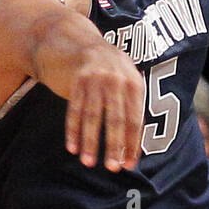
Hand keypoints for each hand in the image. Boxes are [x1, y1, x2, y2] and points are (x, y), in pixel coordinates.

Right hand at [66, 45, 144, 170]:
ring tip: (88, 163)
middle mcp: (117, 78)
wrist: (72, 40)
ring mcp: (96, 78)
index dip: (132, 144)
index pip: (135, 120)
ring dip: (90, 142)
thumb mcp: (121, 80)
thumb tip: (132, 147)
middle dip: (114, 146)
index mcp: (134, 82)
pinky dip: (73, 131)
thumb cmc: (102, 70)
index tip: (129, 165)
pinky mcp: (76, 78)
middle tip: (112, 168)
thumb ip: (128, 107)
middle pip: (116, 119)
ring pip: (93, 117)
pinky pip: (75, 110)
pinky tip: (72, 148)